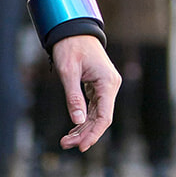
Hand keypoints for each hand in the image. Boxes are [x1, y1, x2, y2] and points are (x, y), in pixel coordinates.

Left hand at [52, 35, 119, 152]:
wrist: (73, 30)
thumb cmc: (70, 47)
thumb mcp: (68, 72)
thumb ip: (73, 97)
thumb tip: (78, 120)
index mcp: (107, 83)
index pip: (105, 117)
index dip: (93, 134)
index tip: (81, 146)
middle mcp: (110, 86)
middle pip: (101, 119)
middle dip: (84, 134)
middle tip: (65, 144)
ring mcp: (106, 87)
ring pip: (97, 115)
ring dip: (83, 129)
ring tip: (66, 141)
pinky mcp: (99, 86)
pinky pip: (94, 108)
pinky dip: (83, 119)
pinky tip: (73, 129)